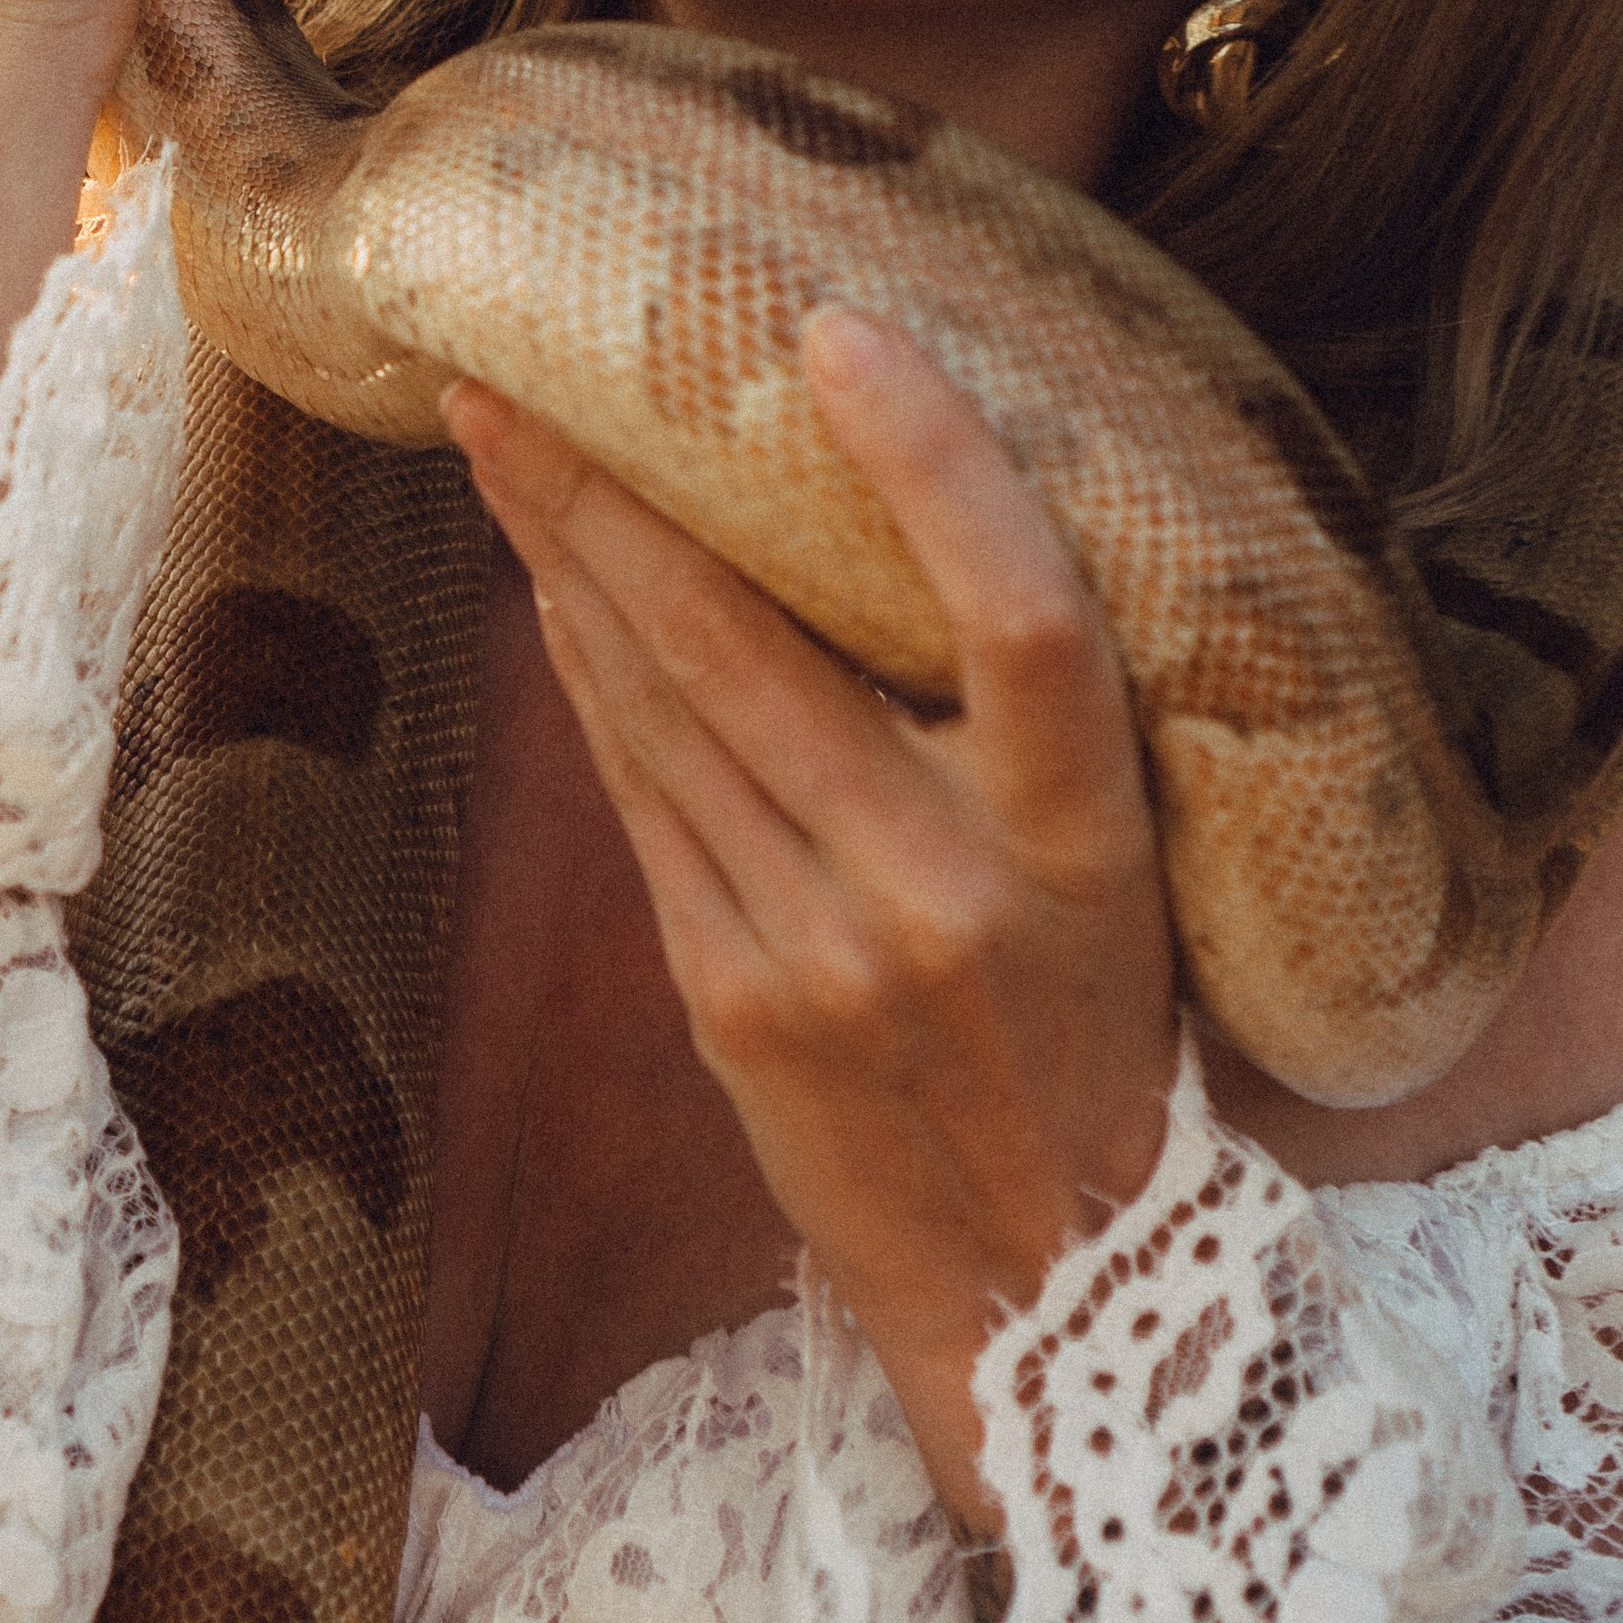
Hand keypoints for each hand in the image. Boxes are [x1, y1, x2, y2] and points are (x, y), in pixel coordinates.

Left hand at [443, 311, 1178, 1534]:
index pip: (1021, 616)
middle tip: (513, 367)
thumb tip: (873, 504)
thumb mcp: (1123, 872)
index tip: (840, 331)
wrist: (1048, 1291)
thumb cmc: (1098, 1032)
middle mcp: (945, 889)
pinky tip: (549, 592)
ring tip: (499, 443)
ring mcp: (821, 953)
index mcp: (1086, 840)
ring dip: (565, 564)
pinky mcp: (730, 1002)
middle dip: (614, 494)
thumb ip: (1023, 725)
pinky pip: (640, 798)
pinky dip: (589, 679)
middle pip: (751, 643)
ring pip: (662, 709)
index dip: (935, 467)